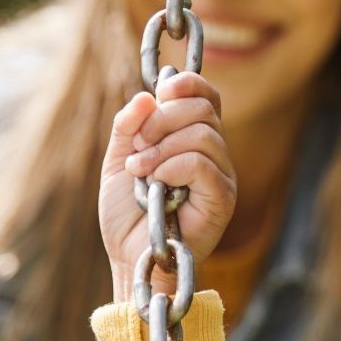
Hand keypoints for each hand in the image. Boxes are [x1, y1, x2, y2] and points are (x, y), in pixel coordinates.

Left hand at [99, 73, 235, 301]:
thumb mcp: (119, 160)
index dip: (187, 84)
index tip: (161, 91)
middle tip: (137, 146)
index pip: (206, 96)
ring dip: (161, 147)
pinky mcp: (222, 199)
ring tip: (139, 171)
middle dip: (163, 118)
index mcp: (192, 139)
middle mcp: (213, 154)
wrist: (128, 256)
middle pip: (203, 109)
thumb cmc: (125, 214)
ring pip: (202, 134)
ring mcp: (221, 176)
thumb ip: (129, 126)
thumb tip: (147, 95)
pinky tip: (155, 184)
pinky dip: (171, 166)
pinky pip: (201, 163)